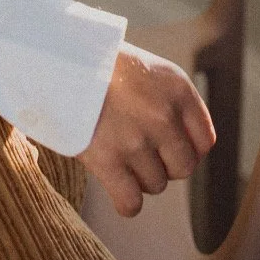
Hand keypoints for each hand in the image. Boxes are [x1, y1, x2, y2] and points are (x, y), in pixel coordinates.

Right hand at [78, 42, 215, 216]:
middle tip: (139, 150)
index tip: (167, 145)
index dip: (186, 148)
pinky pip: (131, 202)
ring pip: (155, 185)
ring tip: (117, 154)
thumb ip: (171, 103)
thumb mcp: (146, 69)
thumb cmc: (98, 64)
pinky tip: (116, 186)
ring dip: (139, 177)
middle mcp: (162, 115)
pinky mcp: (107, 160)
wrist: (55, 57)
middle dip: (163, 164)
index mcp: (177, 88)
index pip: (204, 141)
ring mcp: (135, 139)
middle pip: (183, 167)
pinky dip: (125, 201)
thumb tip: (184, 146)